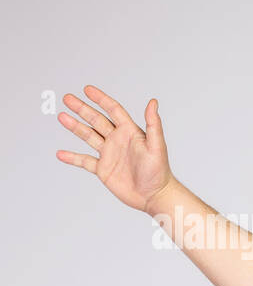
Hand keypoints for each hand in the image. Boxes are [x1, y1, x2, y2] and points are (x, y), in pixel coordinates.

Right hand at [55, 84, 176, 213]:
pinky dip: (72, 157)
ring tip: (62, 117)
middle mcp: (118, 140)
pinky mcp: (103, 169)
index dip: (101, 99)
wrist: (154, 196)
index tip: (87, 89)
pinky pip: (84, 161)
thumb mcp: (157, 146)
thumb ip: (154, 124)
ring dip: (75, 127)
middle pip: (96, 120)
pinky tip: (61, 154)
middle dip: (82, 109)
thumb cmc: (159, 172)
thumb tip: (153, 102)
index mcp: (130, 132)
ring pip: (88, 136)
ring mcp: (109, 154)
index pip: (113, 110)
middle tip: (67, 98)